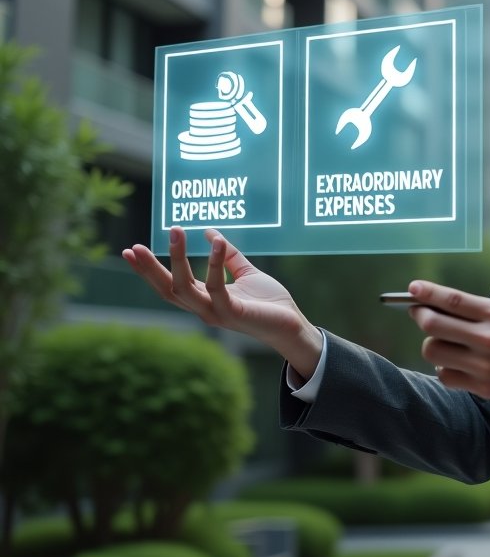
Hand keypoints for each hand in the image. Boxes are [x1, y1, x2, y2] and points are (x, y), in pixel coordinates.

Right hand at [122, 228, 321, 379]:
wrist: (292, 324)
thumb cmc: (269, 302)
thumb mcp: (245, 273)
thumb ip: (228, 255)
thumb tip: (211, 232)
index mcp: (204, 298)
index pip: (169, 285)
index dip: (149, 270)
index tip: (130, 251)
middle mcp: (204, 308)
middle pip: (168, 289)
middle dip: (149, 269)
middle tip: (134, 247)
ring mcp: (216, 313)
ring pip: (185, 289)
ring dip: (177, 260)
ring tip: (175, 232)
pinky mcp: (233, 313)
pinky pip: (217, 288)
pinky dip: (215, 264)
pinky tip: (216, 242)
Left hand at [406, 281, 489, 407]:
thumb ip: (482, 311)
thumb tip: (444, 306)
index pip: (452, 300)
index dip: (427, 293)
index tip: (412, 288)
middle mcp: (488, 337)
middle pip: (433, 324)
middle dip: (420, 316)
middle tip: (419, 313)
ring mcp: (484, 364)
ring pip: (434, 351)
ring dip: (432, 345)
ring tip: (443, 343)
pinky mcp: (483, 387)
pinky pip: (446, 376)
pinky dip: (445, 369)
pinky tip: (455, 365)